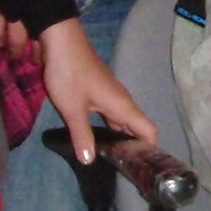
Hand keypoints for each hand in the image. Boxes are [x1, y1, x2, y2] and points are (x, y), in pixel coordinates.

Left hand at [37, 15, 155, 163]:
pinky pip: (111, 114)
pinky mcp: (99, 91)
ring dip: (119, 138)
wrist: (61, 41)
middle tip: (122, 170)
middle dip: (133, 148)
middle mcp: (122, 101)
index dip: (148, 150)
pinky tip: (95, 136)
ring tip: (110, 158)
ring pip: (122, 121)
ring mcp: (110, 95)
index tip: (140, 168)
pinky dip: (108, 128)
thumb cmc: (70, 74)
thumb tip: (90, 162)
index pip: (149, 131)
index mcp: (122, 106)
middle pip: (136, 128)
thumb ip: (82, 136)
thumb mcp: (73, 108)